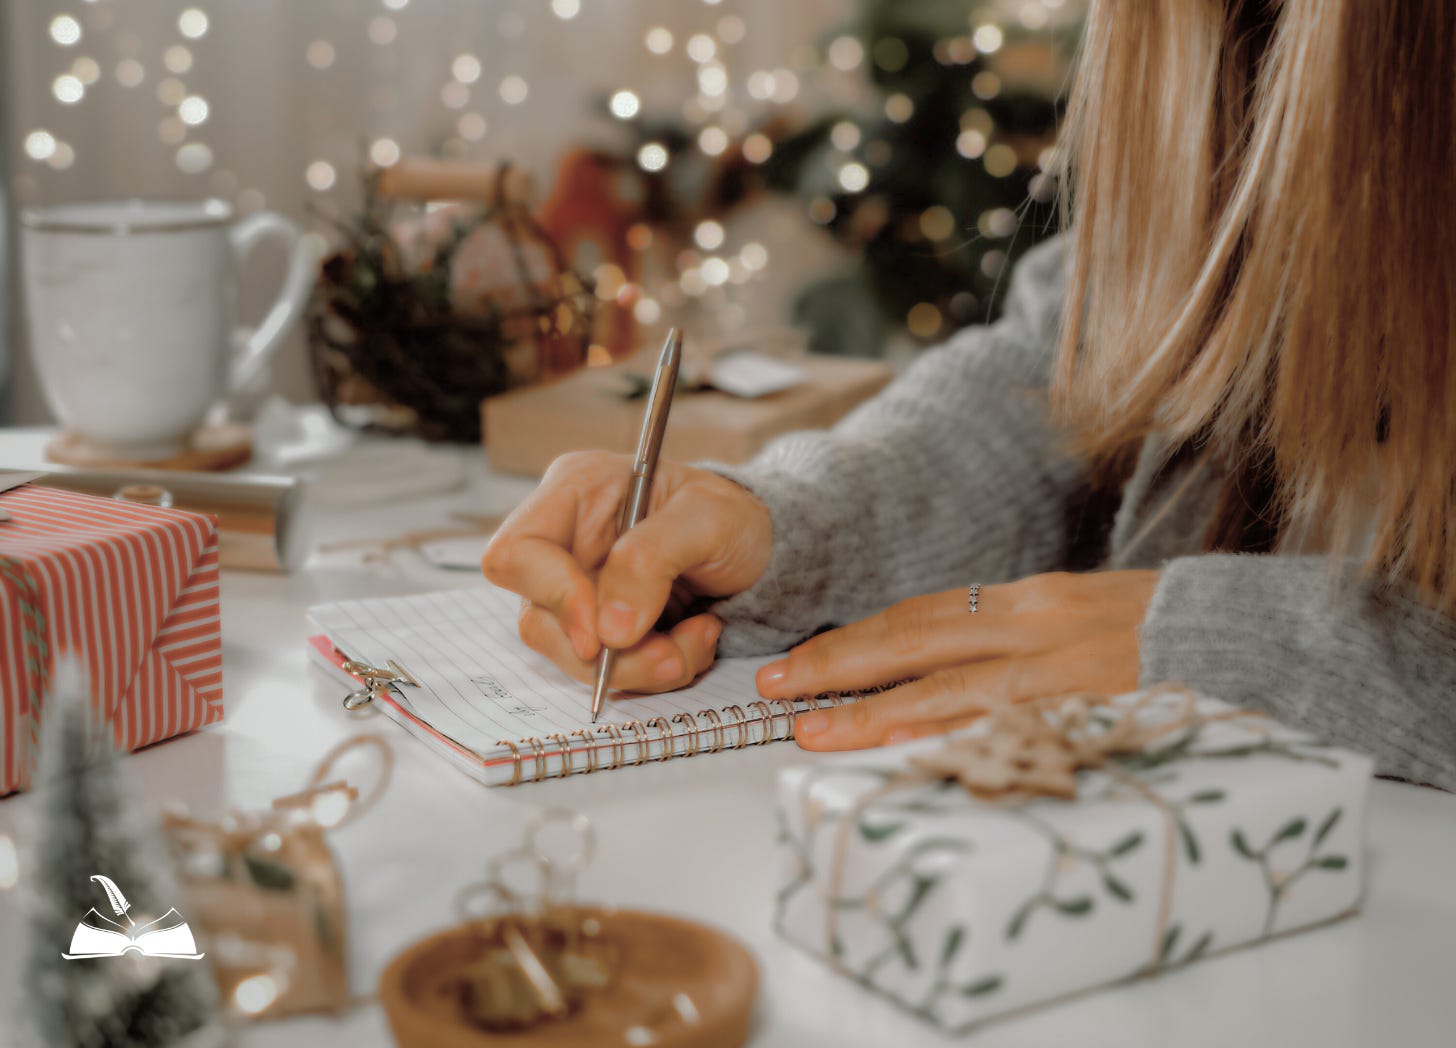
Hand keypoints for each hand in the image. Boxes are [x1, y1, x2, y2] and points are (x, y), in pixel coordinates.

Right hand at [482, 451, 772, 692]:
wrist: (759, 548)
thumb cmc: (732, 516)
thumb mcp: (709, 518)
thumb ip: (651, 559)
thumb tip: (608, 629)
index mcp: (575, 491)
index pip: (516, 554)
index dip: (553, 598)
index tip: (604, 635)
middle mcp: (565, 542)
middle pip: (539, 620)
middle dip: (610, 654)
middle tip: (673, 655)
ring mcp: (579, 589)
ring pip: (574, 656)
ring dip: (641, 667)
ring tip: (699, 638)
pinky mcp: (601, 627)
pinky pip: (608, 670)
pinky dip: (655, 669)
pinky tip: (693, 639)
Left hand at [754, 570, 1160, 750]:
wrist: (1255, 637)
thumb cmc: (1161, 634)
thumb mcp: (1079, 619)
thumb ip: (1014, 638)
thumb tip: (941, 668)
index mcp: (1030, 598)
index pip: (921, 616)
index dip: (853, 641)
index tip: (798, 664)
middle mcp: (1037, 621)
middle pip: (917, 639)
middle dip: (838, 665)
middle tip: (774, 690)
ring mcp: (1064, 665)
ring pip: (951, 685)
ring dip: (874, 711)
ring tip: (815, 731)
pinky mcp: (1093, 706)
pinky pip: (1010, 724)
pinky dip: (954, 738)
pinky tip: (907, 755)